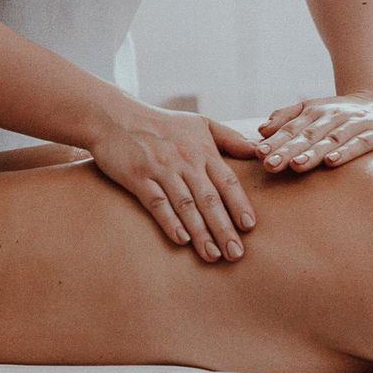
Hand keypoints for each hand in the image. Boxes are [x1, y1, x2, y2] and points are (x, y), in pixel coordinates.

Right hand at [87, 102, 260, 263]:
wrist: (115, 116)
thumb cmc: (163, 123)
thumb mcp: (200, 123)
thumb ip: (230, 138)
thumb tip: (258, 151)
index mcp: (202, 150)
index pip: (226, 180)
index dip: (239, 204)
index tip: (249, 227)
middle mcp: (185, 160)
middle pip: (209, 199)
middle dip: (224, 228)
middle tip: (236, 254)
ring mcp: (161, 169)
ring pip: (185, 205)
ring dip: (200, 232)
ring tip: (212, 255)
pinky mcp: (138, 177)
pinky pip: (156, 202)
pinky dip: (169, 222)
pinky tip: (181, 240)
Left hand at [254, 91, 372, 172]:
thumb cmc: (343, 115)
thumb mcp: (315, 111)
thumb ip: (288, 118)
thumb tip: (261, 130)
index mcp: (317, 110)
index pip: (293, 127)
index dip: (276, 140)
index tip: (260, 154)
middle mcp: (335, 115)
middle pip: (309, 134)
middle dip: (289, 149)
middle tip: (271, 165)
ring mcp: (357, 123)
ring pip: (332, 139)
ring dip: (314, 152)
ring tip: (297, 165)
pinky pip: (360, 143)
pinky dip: (346, 152)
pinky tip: (332, 162)